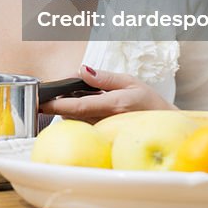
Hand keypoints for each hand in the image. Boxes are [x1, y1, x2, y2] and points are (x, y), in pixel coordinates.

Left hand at [39, 65, 175, 124]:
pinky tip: (93, 107)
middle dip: (64, 102)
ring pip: (76, 120)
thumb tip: (82, 70)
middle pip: (72, 114)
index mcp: (113, 105)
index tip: (42, 102)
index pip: (78, 107)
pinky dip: (81, 115)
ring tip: (86, 96)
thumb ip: (104, 77)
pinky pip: (85, 125)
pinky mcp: (104, 137)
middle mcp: (107, 121)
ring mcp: (105, 131)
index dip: (57, 105)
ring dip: (72, 108)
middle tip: (71, 89)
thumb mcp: (130, 81)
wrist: (164, 126)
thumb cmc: (149, 103)